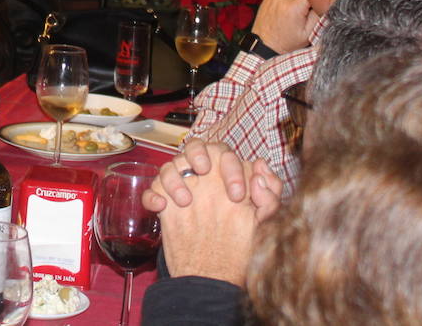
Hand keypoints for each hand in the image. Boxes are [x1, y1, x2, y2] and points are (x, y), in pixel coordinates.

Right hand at [151, 152, 260, 284]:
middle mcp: (202, 178)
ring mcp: (181, 189)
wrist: (214, 274)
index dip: (233, 168)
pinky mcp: (163, 205)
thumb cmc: (241, 244)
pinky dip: (152, 195)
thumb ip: (270, 199)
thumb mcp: (262, 223)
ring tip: (185, 200)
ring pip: (169, 166)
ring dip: (174, 178)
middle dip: (198, 154)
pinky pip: (151, 191)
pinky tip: (161, 207)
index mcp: (227, 175)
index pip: (227, 155)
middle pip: (195, 147)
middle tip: (204, 171)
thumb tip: (260, 176)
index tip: (238, 194)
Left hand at [250, 0, 315, 54]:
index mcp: (294, 7)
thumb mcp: (309, 33)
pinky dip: (286, 4)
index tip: (316, 8)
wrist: (265, 46)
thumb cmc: (288, 43)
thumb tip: (325, 1)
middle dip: (306, 4)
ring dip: (295, 4)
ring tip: (291, 19)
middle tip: (302, 18)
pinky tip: (283, 15)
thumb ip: (319, 15)